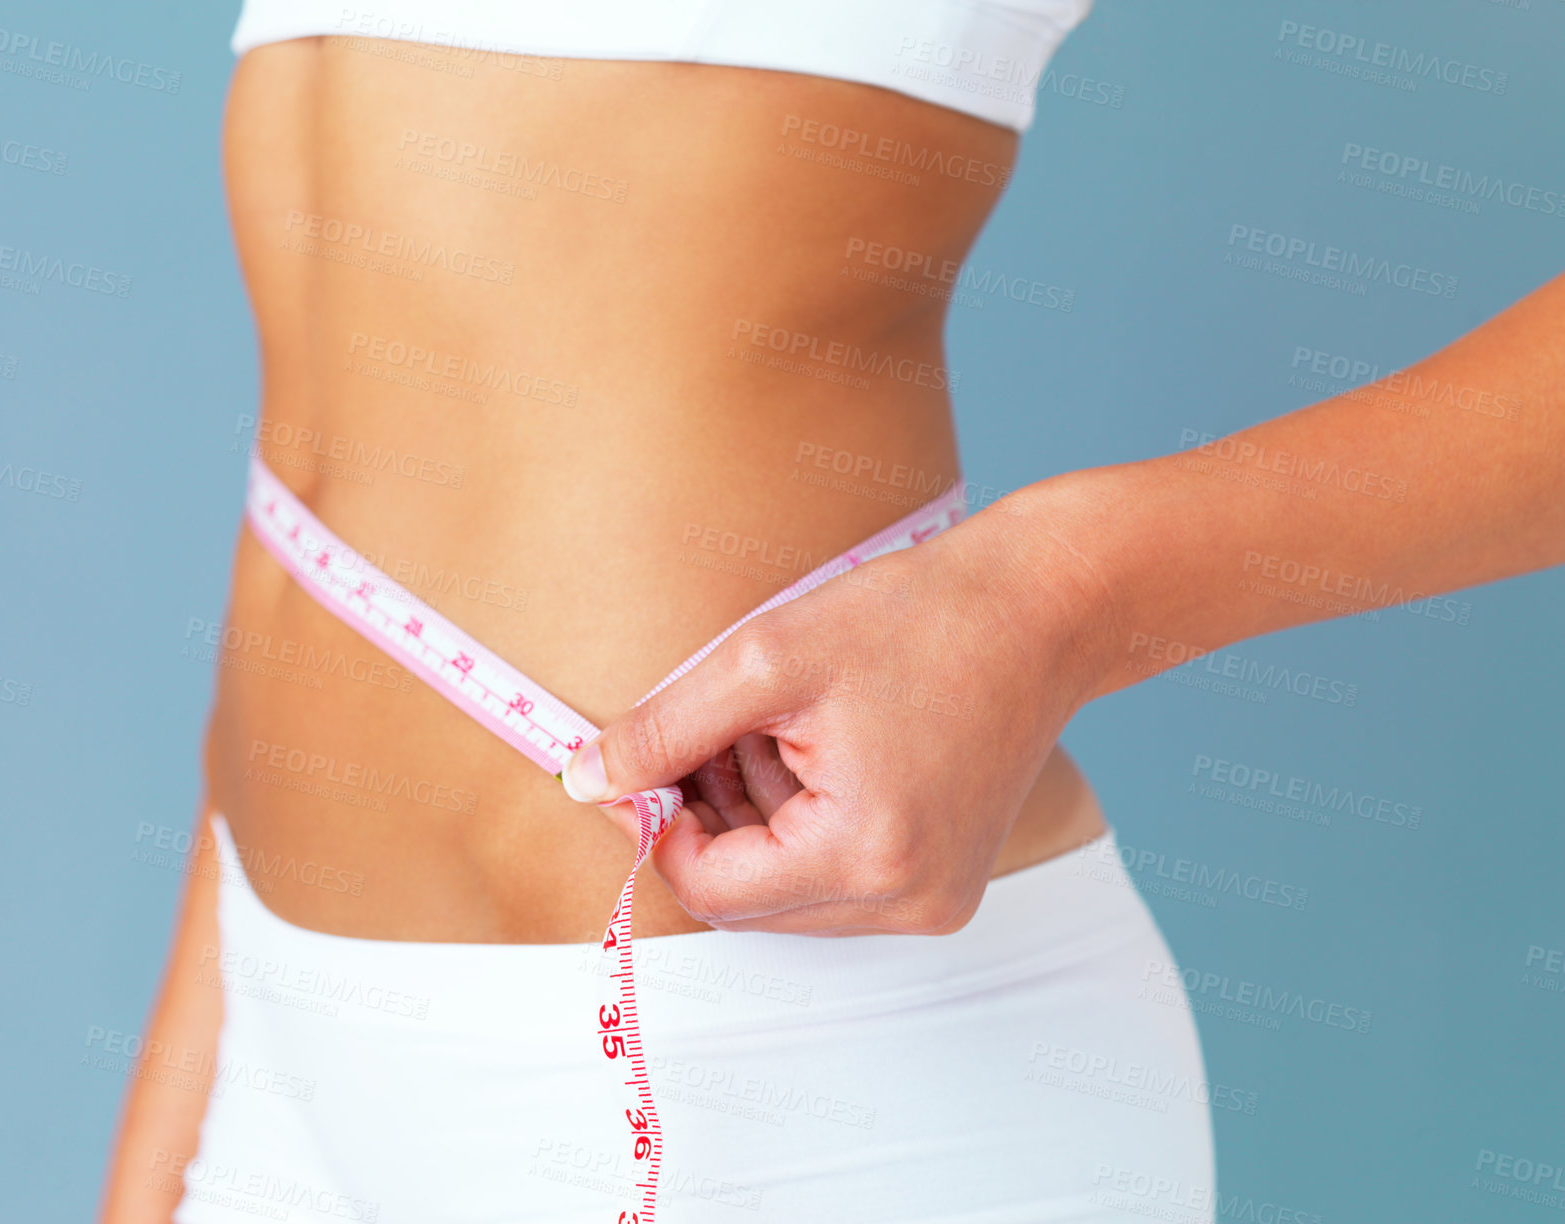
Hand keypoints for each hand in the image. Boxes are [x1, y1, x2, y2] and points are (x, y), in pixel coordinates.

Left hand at [562, 490, 1117, 934]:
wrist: (1046, 605)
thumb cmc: (920, 618)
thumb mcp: (765, 659)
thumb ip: (663, 731)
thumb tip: (584, 782)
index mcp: (868, 857)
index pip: (709, 887)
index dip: (654, 824)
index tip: (635, 760)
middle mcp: (909, 902)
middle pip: (746, 897)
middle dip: (707, 816)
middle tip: (712, 727)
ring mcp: (934, 898)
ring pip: (784, 889)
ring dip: (752, 816)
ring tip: (774, 723)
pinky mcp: (944, 879)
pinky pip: (832, 876)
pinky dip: (799, 820)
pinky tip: (814, 745)